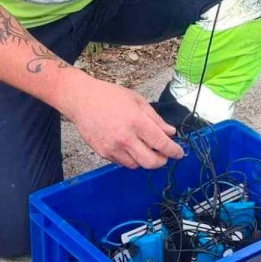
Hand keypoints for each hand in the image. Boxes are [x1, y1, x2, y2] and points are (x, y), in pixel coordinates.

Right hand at [61, 76, 184, 169]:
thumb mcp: (137, 100)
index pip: (161, 143)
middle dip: (161, 161)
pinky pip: (122, 163)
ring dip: (145, 160)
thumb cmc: (109, 96)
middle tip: (164, 155)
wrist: (81, 100)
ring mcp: (113, 148)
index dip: (174, 151)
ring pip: (137, 165)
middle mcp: (125, 138)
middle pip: (151, 162)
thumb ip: (155, 118)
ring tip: (144, 148)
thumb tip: (170, 132)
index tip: (179, 153)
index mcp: (137, 121)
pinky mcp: (103, 153)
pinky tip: (129, 146)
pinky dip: (130, 158)